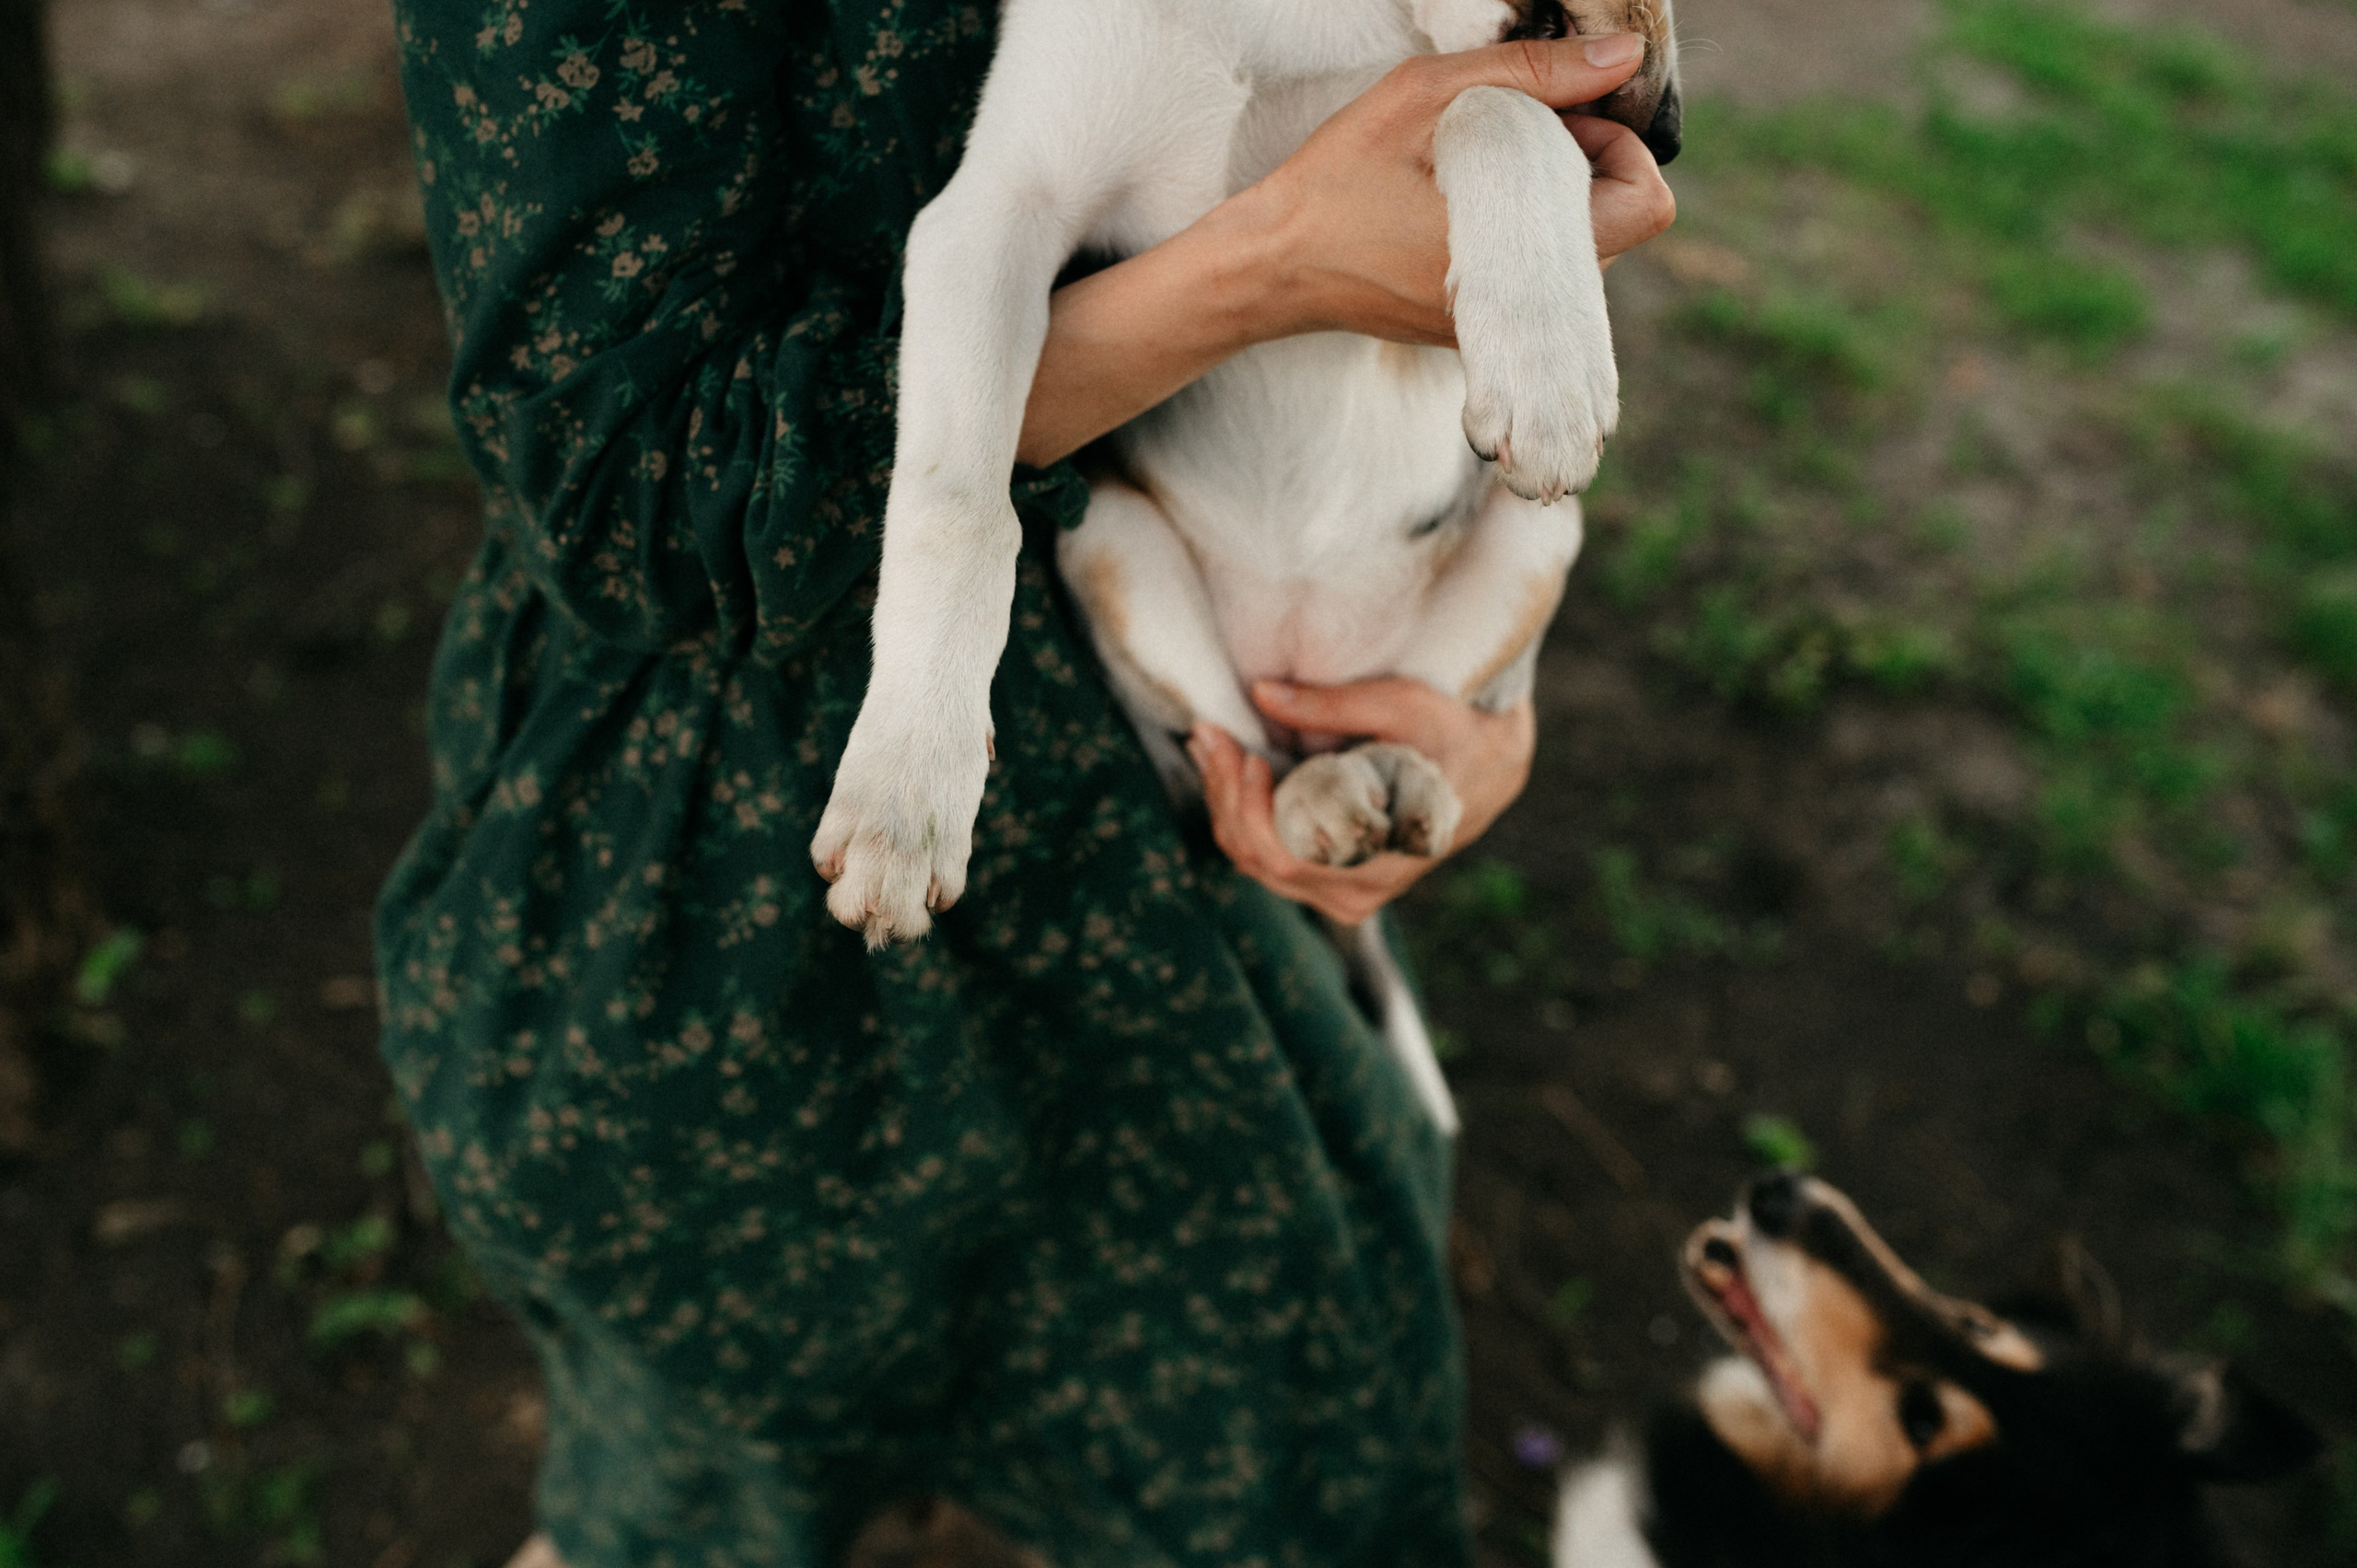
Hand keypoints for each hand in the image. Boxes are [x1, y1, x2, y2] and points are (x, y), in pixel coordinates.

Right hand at [1015, 34, 1675, 466]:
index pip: (1645, 202)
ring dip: (1548, 194)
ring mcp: (1502, 323)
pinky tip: (1457, 201)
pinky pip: (1534, 271)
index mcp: (1525, 255)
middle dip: (1581, 164)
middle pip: (1616, 221)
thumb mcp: (1425, 100)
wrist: (1270, 268)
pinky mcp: (1476, 327)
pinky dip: (1516, 226)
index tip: (1558, 118)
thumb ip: (1532, 72)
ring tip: (1478, 165)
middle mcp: (1525, 305)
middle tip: (1511, 131)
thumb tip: (1620, 54)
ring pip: (1576, 246)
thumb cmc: (1337, 182)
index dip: (1618, 144)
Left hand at [1188, 678, 1535, 925]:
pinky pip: (1269, 861)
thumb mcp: (1401, 705)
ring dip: (1226, 804)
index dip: (1244, 803)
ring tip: (1210, 746)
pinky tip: (1232, 773)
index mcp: (1377, 858)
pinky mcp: (1331, 885)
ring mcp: (1341, 895)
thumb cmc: (1449, 733)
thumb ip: (1331, 705)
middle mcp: (1356, 891)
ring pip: (1256, 863)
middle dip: (1224, 794)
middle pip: (1259, 859)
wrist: (1487, 770)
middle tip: (1207, 736)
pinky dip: (1243, 817)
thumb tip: (1260, 694)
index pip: (1282, 851)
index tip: (1236, 748)